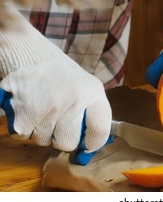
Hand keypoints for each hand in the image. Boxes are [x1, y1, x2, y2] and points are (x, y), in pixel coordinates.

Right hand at [0, 2, 111, 162]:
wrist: (29, 54)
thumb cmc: (61, 76)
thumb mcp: (86, 87)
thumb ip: (91, 113)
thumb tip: (90, 148)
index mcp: (93, 91)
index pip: (100, 129)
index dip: (93, 143)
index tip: (86, 146)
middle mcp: (74, 97)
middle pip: (68, 142)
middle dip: (61, 139)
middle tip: (57, 124)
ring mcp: (49, 104)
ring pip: (43, 140)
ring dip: (41, 131)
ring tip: (41, 110)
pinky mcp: (24, 110)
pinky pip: (24, 136)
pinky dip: (23, 127)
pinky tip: (28, 109)